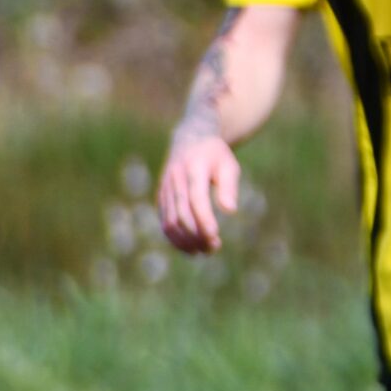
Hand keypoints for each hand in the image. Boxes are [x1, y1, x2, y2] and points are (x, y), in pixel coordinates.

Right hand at [156, 133, 240, 254]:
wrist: (189, 139)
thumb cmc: (214, 155)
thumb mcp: (228, 164)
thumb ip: (229, 186)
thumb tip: (230, 210)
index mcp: (193, 167)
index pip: (196, 198)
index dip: (204, 219)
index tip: (215, 236)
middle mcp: (175, 178)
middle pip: (181, 213)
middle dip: (196, 234)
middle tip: (213, 248)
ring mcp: (165, 188)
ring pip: (170, 221)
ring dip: (185, 240)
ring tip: (203, 251)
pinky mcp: (160, 197)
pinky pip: (164, 221)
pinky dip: (175, 238)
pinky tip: (189, 248)